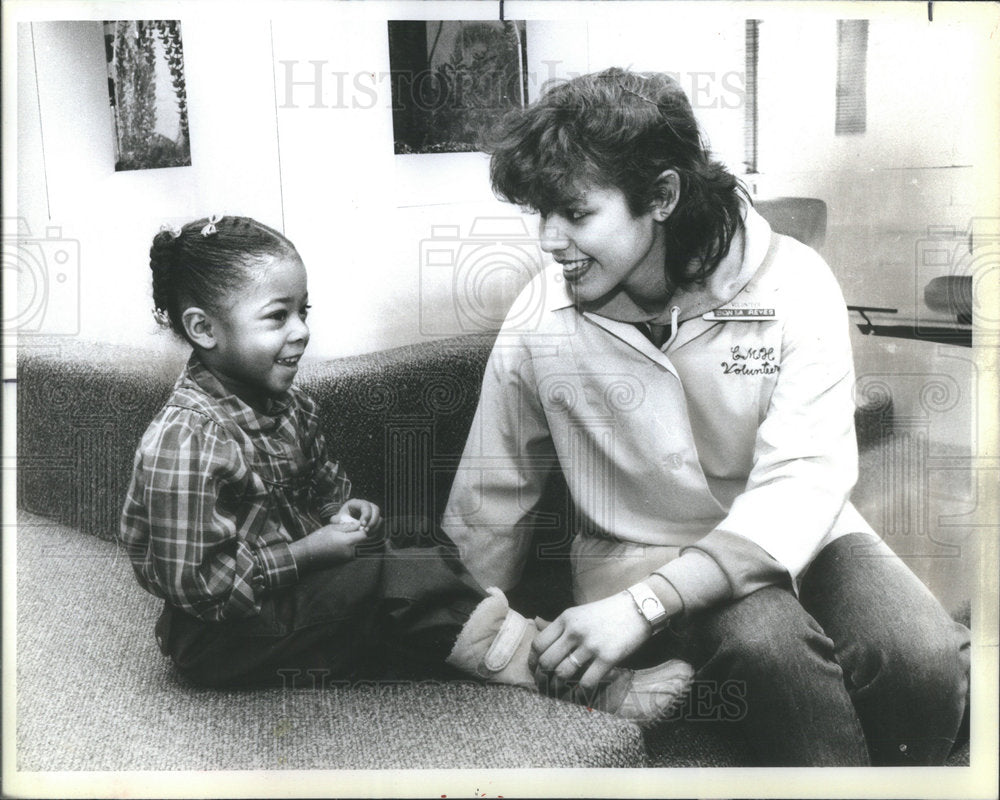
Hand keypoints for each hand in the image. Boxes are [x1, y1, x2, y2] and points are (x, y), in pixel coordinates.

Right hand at [289, 524, 367, 570]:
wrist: (307, 555)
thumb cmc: (318, 538)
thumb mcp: (332, 528)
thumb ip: (348, 526)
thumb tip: (359, 524)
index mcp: (347, 541)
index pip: (363, 535)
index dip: (361, 530)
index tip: (355, 527)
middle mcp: (350, 552)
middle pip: (361, 542)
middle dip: (357, 536)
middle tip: (347, 532)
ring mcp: (347, 559)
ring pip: (356, 548)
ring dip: (352, 543)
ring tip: (340, 539)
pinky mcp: (343, 563)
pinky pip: (351, 553)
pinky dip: (348, 549)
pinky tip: (337, 546)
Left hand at [334, 498, 381, 531]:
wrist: (343, 528)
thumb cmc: (339, 522)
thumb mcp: (336, 520)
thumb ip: (338, 521)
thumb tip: (341, 521)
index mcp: (355, 503)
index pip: (365, 505)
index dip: (366, 514)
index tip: (362, 525)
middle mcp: (366, 506)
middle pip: (376, 509)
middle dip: (372, 521)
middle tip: (366, 530)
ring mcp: (372, 513)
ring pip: (379, 518)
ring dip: (375, 527)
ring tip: (367, 534)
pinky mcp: (374, 521)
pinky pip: (380, 525)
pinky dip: (376, 531)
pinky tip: (369, 536)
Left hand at [529, 592, 652, 692]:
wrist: (639, 608)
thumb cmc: (607, 613)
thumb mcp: (579, 612)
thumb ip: (561, 625)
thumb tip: (537, 629)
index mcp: (565, 618)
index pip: (538, 644)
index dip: (533, 661)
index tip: (535, 671)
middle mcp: (574, 631)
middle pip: (546, 661)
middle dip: (542, 679)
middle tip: (544, 687)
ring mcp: (591, 644)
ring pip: (562, 674)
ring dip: (557, 689)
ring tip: (558, 694)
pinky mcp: (607, 657)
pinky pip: (586, 682)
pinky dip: (579, 694)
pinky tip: (579, 697)